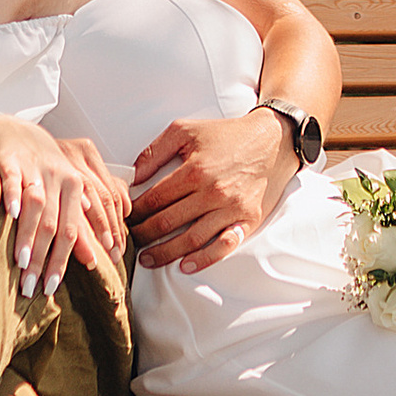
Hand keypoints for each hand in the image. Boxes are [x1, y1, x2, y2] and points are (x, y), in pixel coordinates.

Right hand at [0, 118, 127, 298]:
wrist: (14, 131)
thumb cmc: (42, 169)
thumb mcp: (62, 192)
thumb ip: (77, 222)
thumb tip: (92, 257)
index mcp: (75, 186)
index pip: (76, 227)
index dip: (72, 255)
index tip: (60, 284)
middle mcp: (58, 177)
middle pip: (56, 223)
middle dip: (47, 258)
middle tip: (36, 287)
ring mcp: (35, 167)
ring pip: (36, 206)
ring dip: (30, 236)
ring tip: (23, 264)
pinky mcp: (10, 159)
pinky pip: (13, 178)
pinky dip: (14, 195)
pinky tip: (12, 214)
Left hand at [128, 107, 297, 271]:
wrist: (272, 140)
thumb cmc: (226, 135)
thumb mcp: (186, 130)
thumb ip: (155, 151)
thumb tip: (132, 176)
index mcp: (194, 170)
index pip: (154, 200)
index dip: (134, 212)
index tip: (124, 219)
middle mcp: (212, 192)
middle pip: (168, 222)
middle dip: (143, 234)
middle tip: (130, 241)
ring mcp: (231, 208)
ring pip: (191, 239)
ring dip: (165, 253)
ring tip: (147, 259)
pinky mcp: (248, 220)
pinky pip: (224, 246)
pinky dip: (204, 259)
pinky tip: (186, 265)